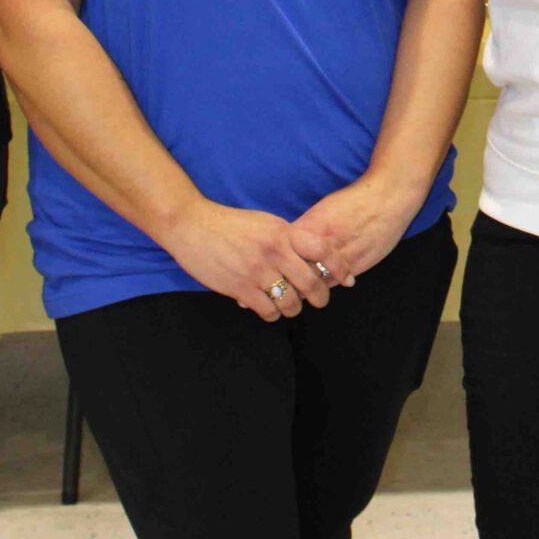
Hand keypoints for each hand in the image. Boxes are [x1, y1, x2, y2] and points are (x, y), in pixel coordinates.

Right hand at [158, 199, 329, 320]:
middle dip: (320, 297)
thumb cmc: (229, 224)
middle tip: (319, 300)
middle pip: (311, 282)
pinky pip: (267, 311)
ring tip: (291, 307)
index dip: (339, 266)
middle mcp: (275, 252)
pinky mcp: (240, 288)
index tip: (347, 278)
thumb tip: (311, 254)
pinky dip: (272, 314)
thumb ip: (288, 238)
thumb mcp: (266, 223)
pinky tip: (269, 310)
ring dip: (294, 308)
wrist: (192, 225)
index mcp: (283, 232)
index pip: (323, 249)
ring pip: (291, 302)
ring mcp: (257, 271)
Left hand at [287, 173, 425, 289]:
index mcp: (311, 226)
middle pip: (296, 271)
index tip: (268, 269)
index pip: (283, 253)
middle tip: (279, 287)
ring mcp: (340, 256)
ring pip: (314, 282)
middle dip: (286, 280)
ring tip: (297, 293)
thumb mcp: (323, 209)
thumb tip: (287, 241)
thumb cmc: (354, 200)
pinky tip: (322, 287)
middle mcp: (323, 243)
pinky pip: (334, 282)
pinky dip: (326, 286)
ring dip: (305, 288)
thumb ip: (306, 227)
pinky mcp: (357, 265)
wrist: (388, 197)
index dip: (274, 263)